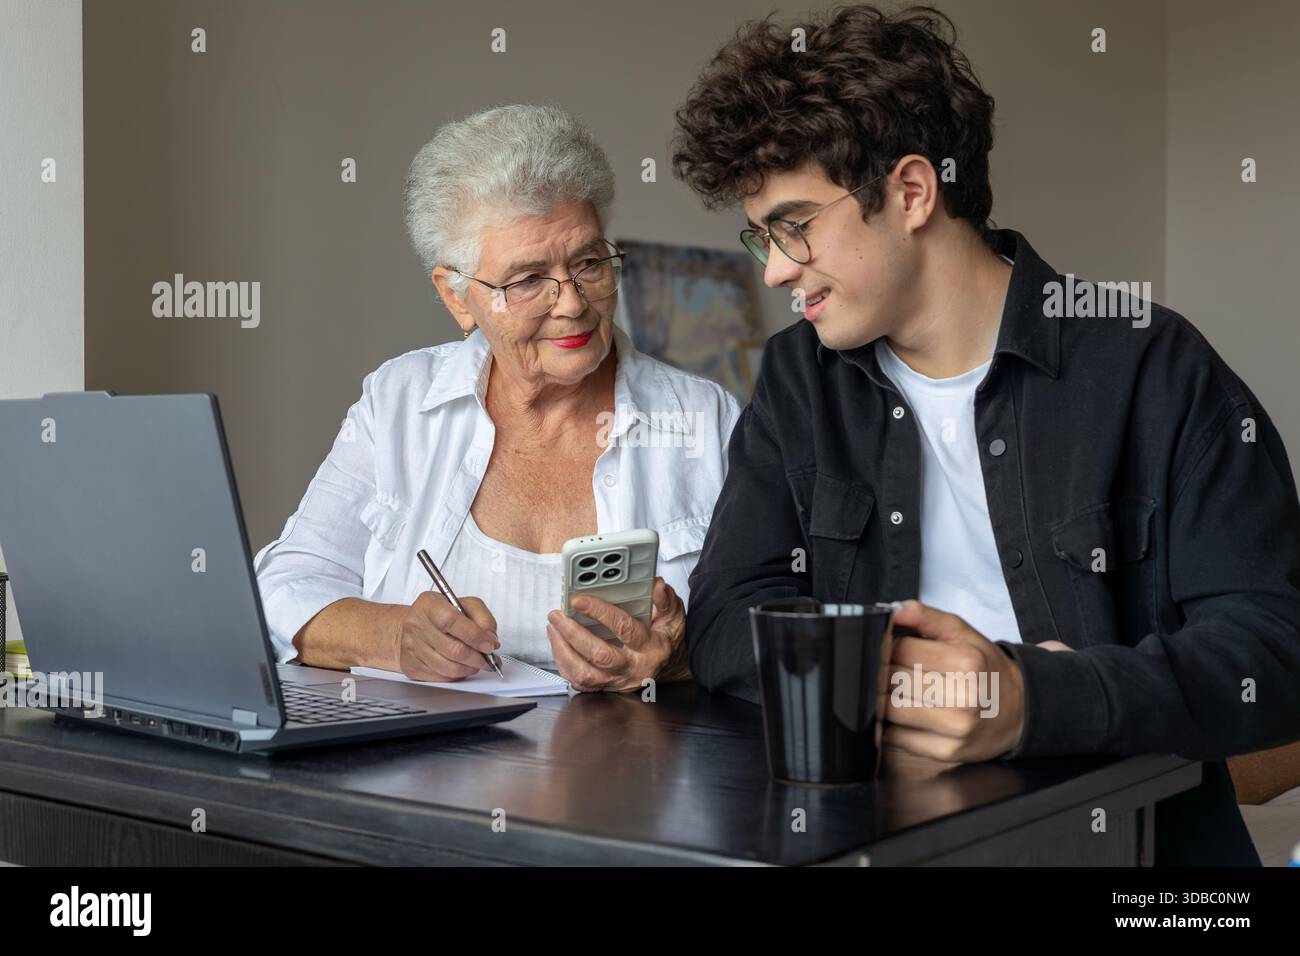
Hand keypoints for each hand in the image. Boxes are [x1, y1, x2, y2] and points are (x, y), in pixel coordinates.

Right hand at [391, 592, 499, 681]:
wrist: (414, 626)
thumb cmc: (441, 614)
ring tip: (478, 663)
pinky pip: (441, 677)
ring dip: (469, 668)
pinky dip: (457, 675)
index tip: (490, 645)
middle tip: (489, 659)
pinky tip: (462, 667)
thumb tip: (491, 640)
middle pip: (453, 649)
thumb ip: (483, 618)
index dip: (475, 636)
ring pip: (448, 667)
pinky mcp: (411, 666)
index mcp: (429, 604)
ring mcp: (411, 647)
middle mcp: (416, 625)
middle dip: (478, 658)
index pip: (452, 621)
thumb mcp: (465, 605)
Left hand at [545, 577, 686, 691]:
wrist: (670, 666)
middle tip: (557, 614)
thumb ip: (665, 600)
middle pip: (600, 655)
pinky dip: (563, 662)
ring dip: (564, 650)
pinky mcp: (606, 686)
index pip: (624, 629)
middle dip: (574, 633)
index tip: (580, 601)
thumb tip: (656, 585)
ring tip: (553, 628)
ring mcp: (618, 680)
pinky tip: (557, 644)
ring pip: (585, 673)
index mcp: (651, 648)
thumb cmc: (667, 639)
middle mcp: (633, 667)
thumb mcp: (673, 616)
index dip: (601, 613)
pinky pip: (579, 681)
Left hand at [882, 600, 1025, 761]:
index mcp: (966, 662)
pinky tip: (904, 716)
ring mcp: (956, 728)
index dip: (887, 648)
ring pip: (891, 710)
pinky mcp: (946, 752)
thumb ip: (925, 616)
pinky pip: (898, 738)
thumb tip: (893, 610)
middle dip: (884, 673)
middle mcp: (964, 697)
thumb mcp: (962, 632)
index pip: (900, 650)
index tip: (890, 650)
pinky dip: (891, 726)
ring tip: (896, 692)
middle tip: (893, 672)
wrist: (1020, 709)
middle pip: (893, 680)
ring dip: (884, 700)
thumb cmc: (985, 669)